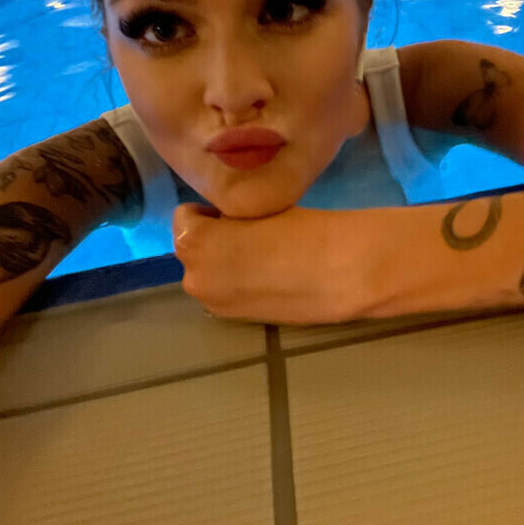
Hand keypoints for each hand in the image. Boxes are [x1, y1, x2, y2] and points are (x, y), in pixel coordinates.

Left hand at [172, 203, 366, 324]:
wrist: (339, 272)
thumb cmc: (300, 229)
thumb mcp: (257, 204)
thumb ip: (228, 212)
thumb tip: (223, 219)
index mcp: (194, 243)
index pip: (184, 217)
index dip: (210, 211)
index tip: (238, 212)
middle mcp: (194, 277)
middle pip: (192, 248)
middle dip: (213, 240)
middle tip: (252, 233)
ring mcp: (214, 303)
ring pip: (208, 272)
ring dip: (224, 263)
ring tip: (265, 255)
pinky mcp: (235, 320)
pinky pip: (225, 291)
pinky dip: (239, 282)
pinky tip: (270, 276)